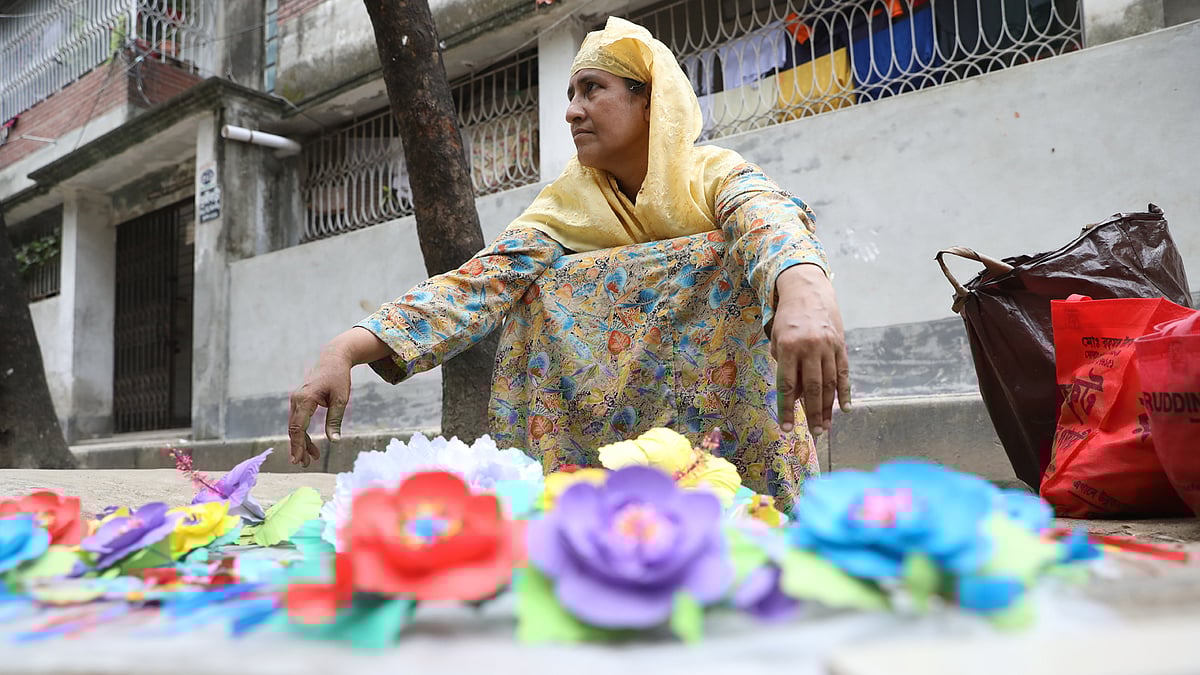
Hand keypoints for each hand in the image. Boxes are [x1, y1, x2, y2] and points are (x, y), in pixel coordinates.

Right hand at [287, 328, 390, 466]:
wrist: (333, 358)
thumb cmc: (339, 378)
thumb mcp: (341, 399)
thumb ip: (335, 420)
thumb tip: (334, 442)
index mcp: (306, 399)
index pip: (298, 427)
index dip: (297, 445)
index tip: (297, 459)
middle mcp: (297, 399)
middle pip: (294, 429)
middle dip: (298, 448)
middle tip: (304, 465)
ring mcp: (296, 399)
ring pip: (295, 426)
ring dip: (302, 442)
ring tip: (311, 459)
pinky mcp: (299, 400)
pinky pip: (298, 420)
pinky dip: (303, 433)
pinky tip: (311, 445)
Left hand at [768, 264, 851, 436]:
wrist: (808, 291)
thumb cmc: (787, 319)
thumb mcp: (776, 339)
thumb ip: (783, 366)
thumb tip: (793, 396)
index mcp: (788, 347)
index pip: (787, 385)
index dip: (787, 409)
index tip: (787, 428)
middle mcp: (809, 348)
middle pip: (812, 388)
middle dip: (812, 413)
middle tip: (814, 433)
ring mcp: (827, 347)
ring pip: (830, 383)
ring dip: (828, 408)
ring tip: (826, 427)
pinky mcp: (841, 345)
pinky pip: (844, 373)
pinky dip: (845, 392)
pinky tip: (845, 409)